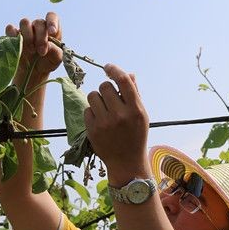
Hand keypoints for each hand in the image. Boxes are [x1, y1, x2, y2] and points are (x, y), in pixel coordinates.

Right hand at [5, 12, 62, 79]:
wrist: (33, 73)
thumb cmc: (47, 62)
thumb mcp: (56, 60)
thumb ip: (56, 52)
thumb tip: (48, 45)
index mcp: (50, 30)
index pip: (52, 16)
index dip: (52, 22)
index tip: (52, 32)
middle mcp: (38, 27)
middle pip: (39, 22)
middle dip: (41, 37)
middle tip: (42, 52)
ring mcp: (24, 31)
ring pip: (25, 22)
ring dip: (28, 36)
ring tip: (32, 51)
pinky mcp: (13, 36)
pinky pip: (10, 29)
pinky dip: (13, 35)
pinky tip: (18, 46)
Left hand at [84, 64, 150, 182]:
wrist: (127, 163)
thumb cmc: (136, 135)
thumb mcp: (141, 115)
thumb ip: (135, 94)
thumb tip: (128, 74)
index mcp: (135, 109)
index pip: (122, 81)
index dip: (114, 70)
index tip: (108, 67)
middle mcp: (120, 115)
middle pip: (104, 86)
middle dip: (106, 89)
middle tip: (111, 99)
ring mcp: (105, 123)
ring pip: (93, 95)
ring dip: (97, 99)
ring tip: (105, 110)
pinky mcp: (93, 130)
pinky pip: (87, 110)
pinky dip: (92, 113)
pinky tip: (100, 121)